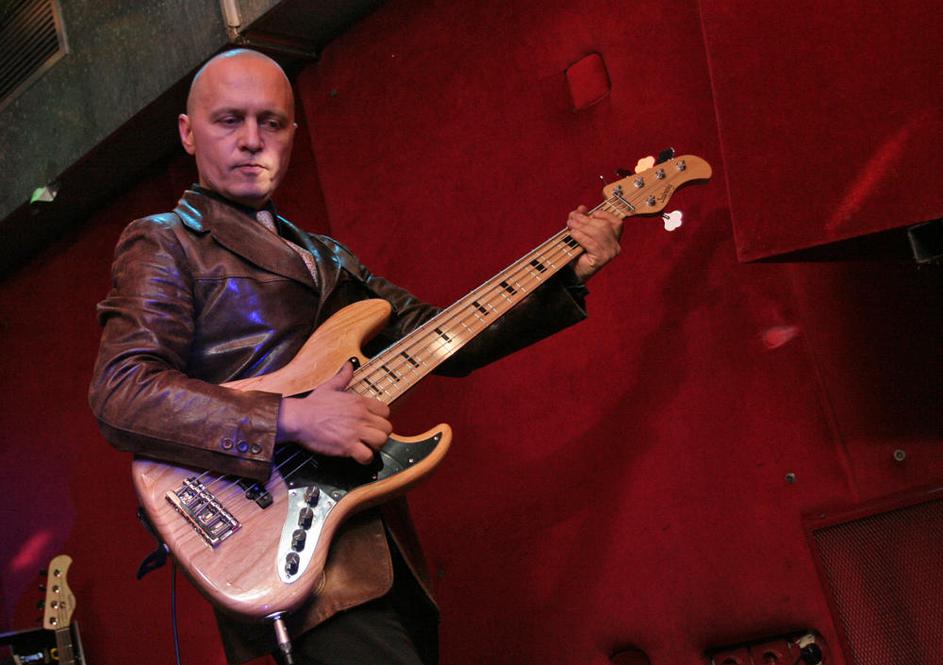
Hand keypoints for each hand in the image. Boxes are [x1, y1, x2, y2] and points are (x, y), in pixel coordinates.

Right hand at [276, 362, 392, 463]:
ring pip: (381, 441)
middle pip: (387, 428)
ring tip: (366, 446)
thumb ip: (343, 376)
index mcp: (360, 402)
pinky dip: (365, 458)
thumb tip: (349, 365)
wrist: (299, 418)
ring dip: (375, 446)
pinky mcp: (348, 447)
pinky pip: (367, 456)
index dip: (381, 418)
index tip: (373, 422)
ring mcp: (356, 432)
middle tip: (370, 436)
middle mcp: (361, 416)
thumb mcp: (330, 386)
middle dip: (380, 433)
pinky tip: (359, 455)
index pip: (386, 411)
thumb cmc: (313, 404)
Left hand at [566, 206, 622, 281]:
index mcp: (614, 238)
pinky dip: (581, 236)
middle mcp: (615, 246)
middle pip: (604, 225)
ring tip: (570, 224)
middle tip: (572, 218)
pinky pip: (591, 243)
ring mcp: (610, 253)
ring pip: (598, 233)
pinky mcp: (601, 259)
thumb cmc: (578, 252)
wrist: (574, 272)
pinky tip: (573, 233)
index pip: (616, 222)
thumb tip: (581, 208)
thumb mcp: (581, 232)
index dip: (604, 214)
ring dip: (581, 226)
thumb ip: (583, 219)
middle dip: (586, 219)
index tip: (591, 213)